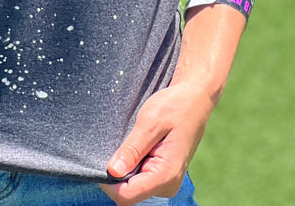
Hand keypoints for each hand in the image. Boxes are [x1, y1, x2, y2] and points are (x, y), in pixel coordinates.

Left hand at [99, 82, 212, 204]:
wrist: (194, 99)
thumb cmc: (174, 107)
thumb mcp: (150, 123)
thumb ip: (132, 149)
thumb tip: (112, 171)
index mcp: (166, 175)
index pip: (127, 195)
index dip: (109, 182)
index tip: (100, 160)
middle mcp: (167, 185)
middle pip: (128, 192)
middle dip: (117, 173)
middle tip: (119, 144)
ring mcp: (166, 182)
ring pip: (132, 186)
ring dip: (125, 167)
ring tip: (131, 142)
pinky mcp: (162, 175)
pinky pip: (139, 178)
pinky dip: (131, 164)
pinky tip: (136, 146)